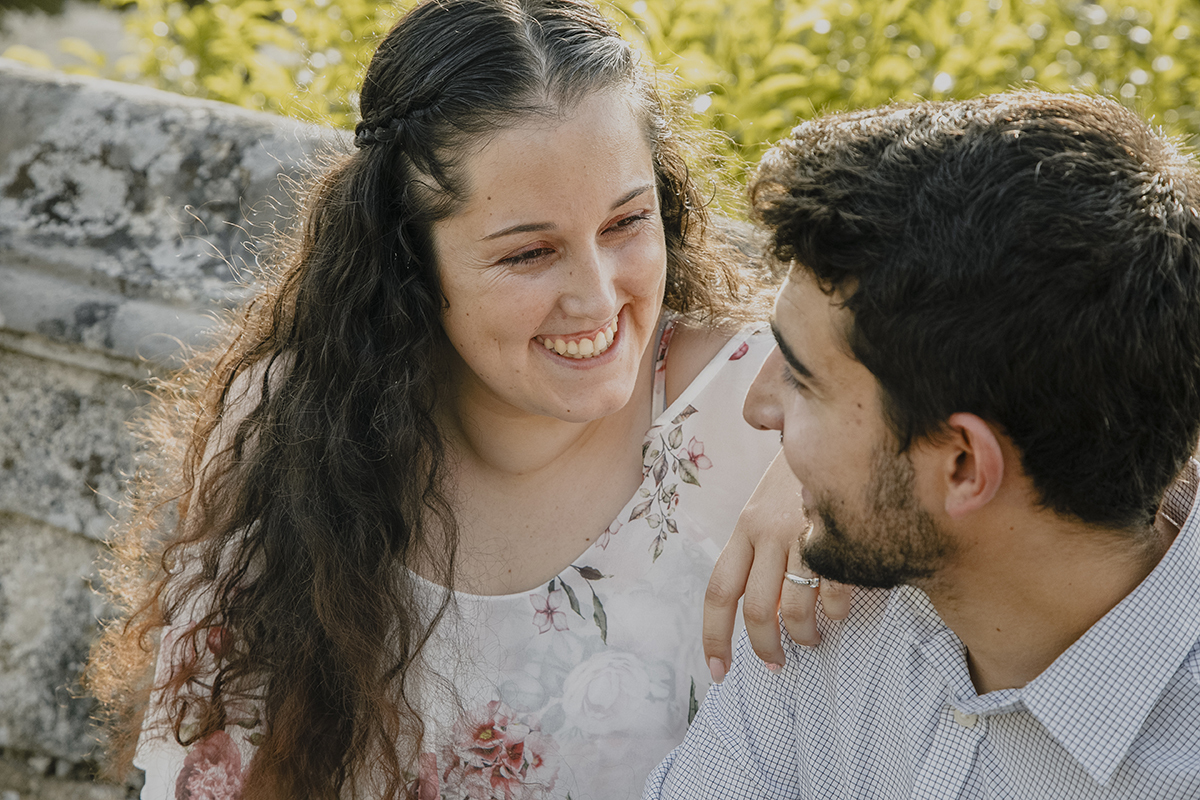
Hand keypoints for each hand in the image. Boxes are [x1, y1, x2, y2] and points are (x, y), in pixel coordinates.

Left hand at [703, 452, 852, 679]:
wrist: (834, 434)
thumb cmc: (798, 481)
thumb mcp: (765, 509)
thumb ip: (756, 551)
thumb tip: (757, 608)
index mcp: (744, 530)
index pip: (719, 591)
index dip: (715, 636)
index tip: (718, 670)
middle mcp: (767, 533)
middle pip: (756, 610)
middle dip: (765, 648)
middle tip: (776, 664)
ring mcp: (802, 534)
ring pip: (795, 608)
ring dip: (804, 635)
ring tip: (811, 639)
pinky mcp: (837, 535)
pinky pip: (834, 592)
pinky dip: (837, 611)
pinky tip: (839, 610)